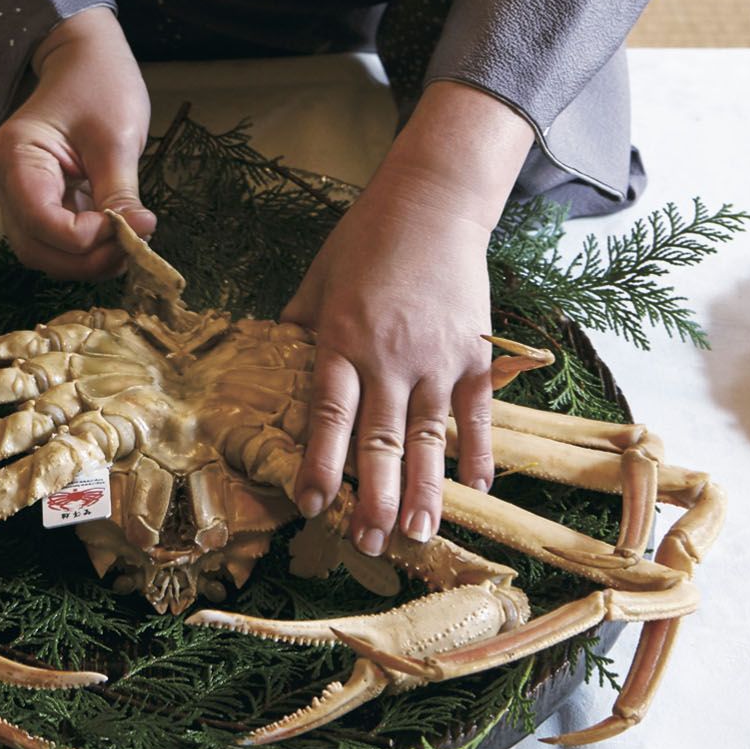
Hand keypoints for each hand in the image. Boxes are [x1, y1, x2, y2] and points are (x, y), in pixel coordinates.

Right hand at [0, 7, 155, 278]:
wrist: (85, 58)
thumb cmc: (100, 84)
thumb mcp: (116, 139)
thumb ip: (120, 193)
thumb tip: (137, 237)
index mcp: (17, 157)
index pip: (40, 221)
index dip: (84, 239)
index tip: (127, 228)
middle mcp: (8, 181)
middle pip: (35, 247)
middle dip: (84, 259)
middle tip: (130, 250)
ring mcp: (20, 192)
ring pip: (43, 250)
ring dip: (84, 260)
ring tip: (126, 245)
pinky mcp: (40, 198)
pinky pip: (54, 238)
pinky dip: (84, 247)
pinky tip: (115, 237)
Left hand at [280, 82, 533, 552]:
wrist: (432, 204)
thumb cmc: (366, 240)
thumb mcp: (318, 280)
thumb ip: (299, 328)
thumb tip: (271, 362)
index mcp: (342, 341)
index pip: (327, 417)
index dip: (319, 465)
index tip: (311, 506)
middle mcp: (389, 358)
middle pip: (380, 442)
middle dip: (374, 498)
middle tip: (370, 544)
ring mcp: (437, 360)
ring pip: (430, 439)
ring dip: (425, 492)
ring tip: (418, 535)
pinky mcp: (474, 354)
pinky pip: (477, 414)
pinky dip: (477, 452)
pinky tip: (475, 489)